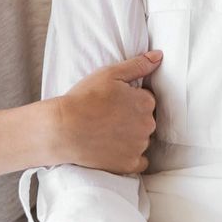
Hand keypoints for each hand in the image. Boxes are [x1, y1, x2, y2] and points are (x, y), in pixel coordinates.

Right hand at [53, 51, 160, 173]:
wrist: (63, 129)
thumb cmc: (84, 98)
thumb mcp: (110, 74)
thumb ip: (138, 65)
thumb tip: (159, 56)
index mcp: (145, 102)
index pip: (147, 101)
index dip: (130, 101)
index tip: (114, 103)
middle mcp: (147, 125)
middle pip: (146, 121)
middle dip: (133, 119)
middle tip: (109, 118)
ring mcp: (139, 146)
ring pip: (142, 140)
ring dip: (131, 138)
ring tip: (107, 133)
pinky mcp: (129, 164)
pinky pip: (139, 161)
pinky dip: (130, 157)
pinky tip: (114, 149)